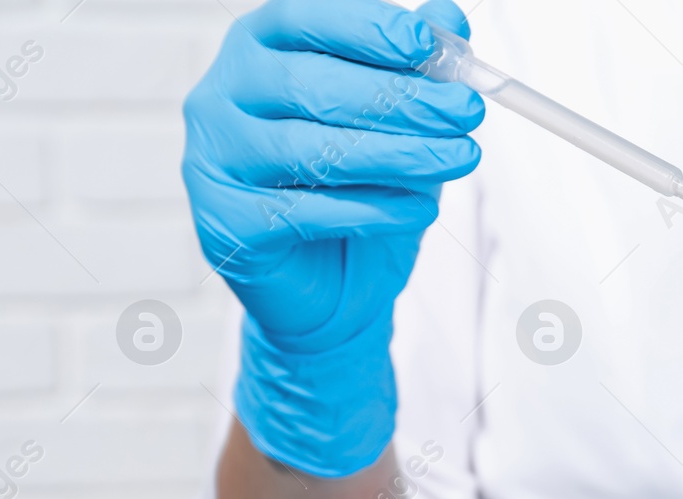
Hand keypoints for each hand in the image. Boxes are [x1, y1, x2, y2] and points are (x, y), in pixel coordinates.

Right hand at [183, 0, 482, 476]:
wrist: (330, 287)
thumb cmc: (356, 190)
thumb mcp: (396, 124)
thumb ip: (415, 67)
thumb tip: (450, 18)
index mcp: (258, 49)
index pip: (305, 19)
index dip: (367, 29)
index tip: (426, 45)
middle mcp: (223, 95)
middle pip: (313, 86)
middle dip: (402, 99)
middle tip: (466, 112)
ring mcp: (215, 157)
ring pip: (316, 149)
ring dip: (401, 154)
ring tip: (460, 158)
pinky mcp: (227, 220)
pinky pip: (309, 211)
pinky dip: (376, 209)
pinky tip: (421, 208)